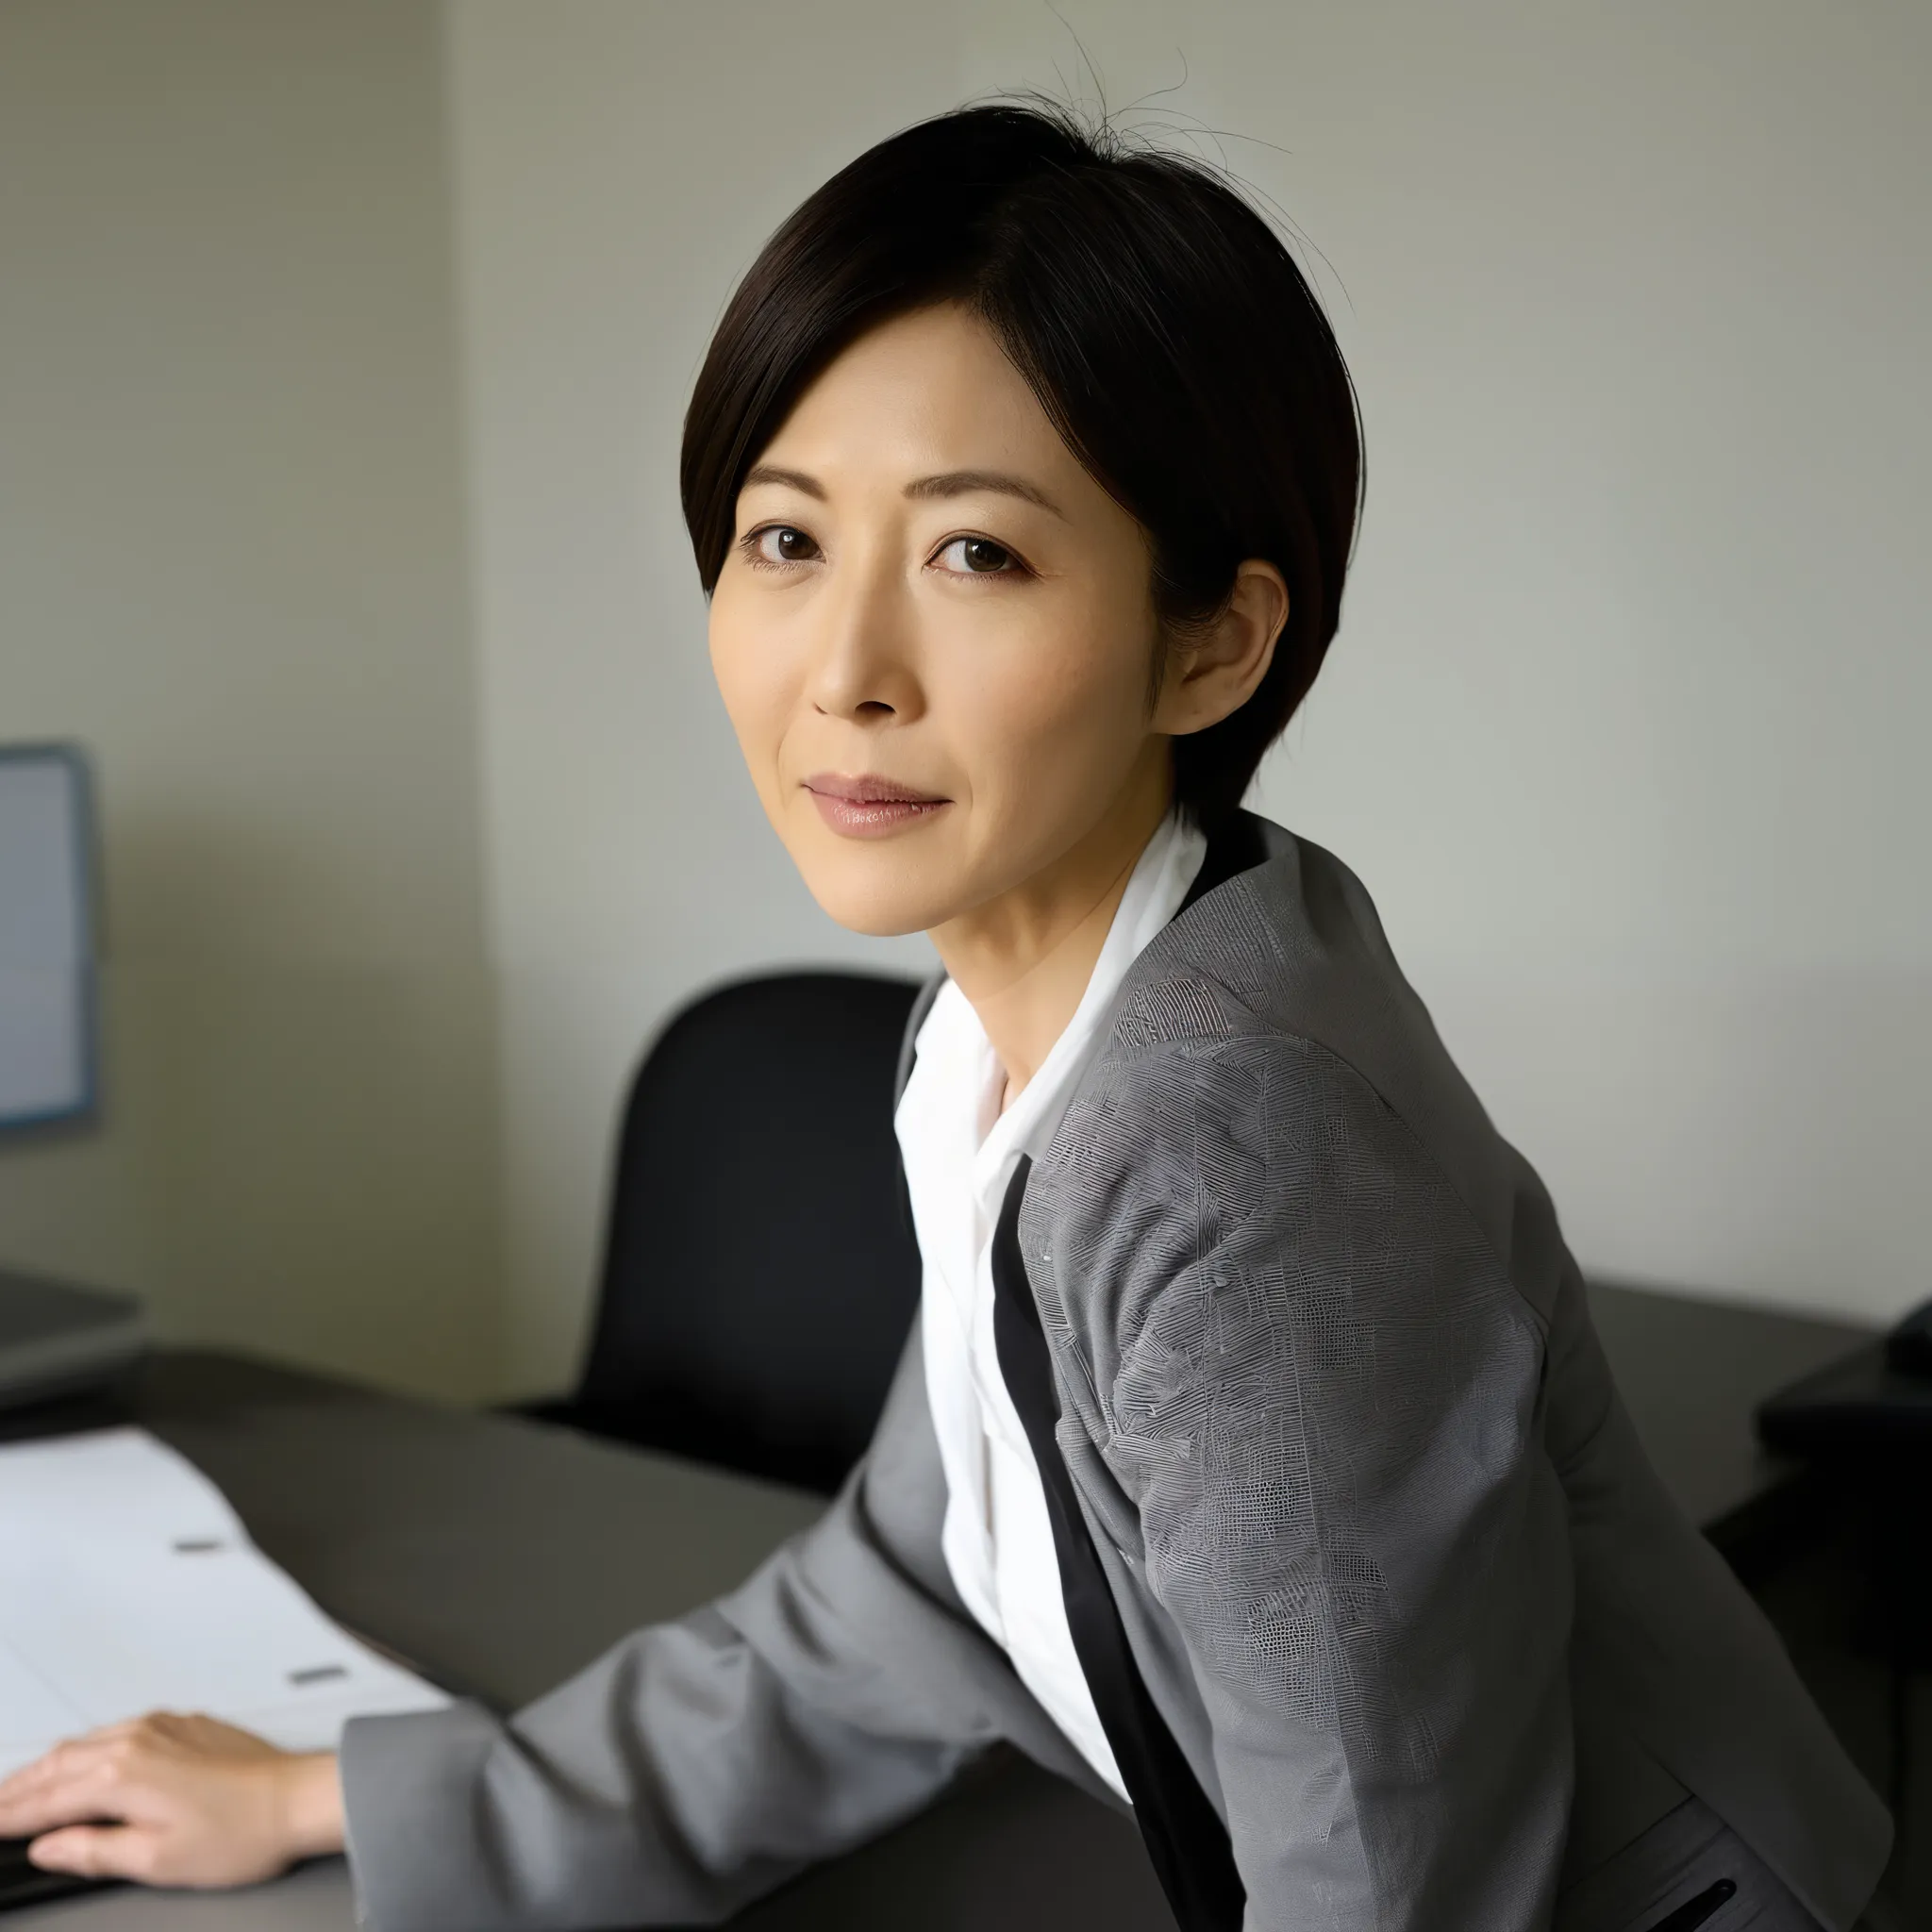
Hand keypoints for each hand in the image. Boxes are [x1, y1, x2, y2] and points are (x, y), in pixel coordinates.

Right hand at [0, 1712, 342, 1887]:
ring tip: (22, 1789)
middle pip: (57, 1764)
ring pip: (85, 1742)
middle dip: (18, 1788)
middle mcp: (138, 1740)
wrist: (297, 1798)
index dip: (8, 1817)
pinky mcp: (183, 1723)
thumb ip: (93, 1851)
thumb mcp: (156, 1860)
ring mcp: (162, 1726)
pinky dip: (86, 1749)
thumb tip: (49, 1848)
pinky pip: (117, 1731)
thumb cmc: (241, 1832)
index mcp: (122, 1776)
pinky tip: (83, 1762)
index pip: (45, 1801)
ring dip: (48, 1766)